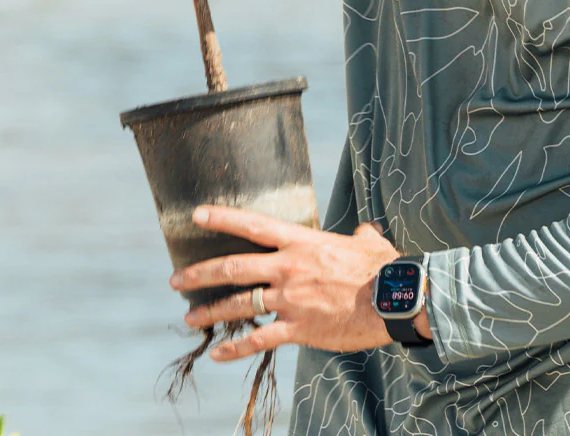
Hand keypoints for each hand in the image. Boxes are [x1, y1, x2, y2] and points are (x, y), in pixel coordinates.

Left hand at [170, 206, 410, 359]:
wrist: (393, 298)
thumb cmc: (382, 267)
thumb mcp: (367, 242)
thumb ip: (360, 234)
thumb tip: (366, 230)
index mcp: (301, 242)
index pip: (252, 225)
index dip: (222, 218)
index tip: (196, 215)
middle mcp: (288, 268)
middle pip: (233, 267)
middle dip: (199, 273)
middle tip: (176, 278)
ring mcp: (290, 300)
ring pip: (239, 305)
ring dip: (210, 311)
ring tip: (190, 317)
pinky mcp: (298, 328)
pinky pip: (258, 340)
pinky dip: (235, 349)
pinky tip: (218, 355)